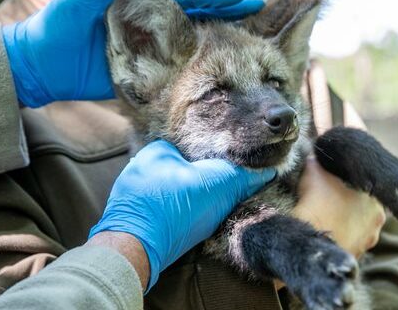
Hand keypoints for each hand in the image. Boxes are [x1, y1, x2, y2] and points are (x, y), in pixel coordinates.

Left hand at [2, 0, 264, 107]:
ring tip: (249, 45)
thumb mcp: (77, 4)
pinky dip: (201, 70)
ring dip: (221, 43)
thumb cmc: (56, 30)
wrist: (43, 67)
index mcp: (142, 6)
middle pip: (200, 19)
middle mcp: (153, 27)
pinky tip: (220, 74)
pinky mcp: (147, 75)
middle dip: (229, 15)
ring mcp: (153, 52)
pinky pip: (179, 71)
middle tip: (256, 12)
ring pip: (195, 45)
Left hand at [88, 140, 274, 291]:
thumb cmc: (170, 211)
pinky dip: (171, 214)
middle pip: (180, 169)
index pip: (192, 145)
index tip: (230, 168)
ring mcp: (131, 193)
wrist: (132, 252)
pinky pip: (157, 209)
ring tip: (204, 209)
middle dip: (199, 179)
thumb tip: (268, 172)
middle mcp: (139, 167)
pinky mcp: (129, 217)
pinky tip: (183, 224)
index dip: (214, 156)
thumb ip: (240, 177)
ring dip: (185, 199)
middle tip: (220, 191)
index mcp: (156, 150)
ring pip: (168, 190)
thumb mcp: (215, 187)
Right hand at [294, 157, 385, 256]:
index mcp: (375, 200)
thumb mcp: (314, 173)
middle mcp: (377, 222)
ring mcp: (367, 242)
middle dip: (347, 203)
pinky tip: (326, 231)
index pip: (366, 186)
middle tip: (328, 198)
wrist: (312, 244)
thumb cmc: (318, 204)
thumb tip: (313, 147)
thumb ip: (317, 160)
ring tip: (325, 217)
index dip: (349, 183)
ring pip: (356, 226)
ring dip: (344, 222)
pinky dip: (339, 237)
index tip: (335, 182)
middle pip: (362, 207)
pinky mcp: (355, 257)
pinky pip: (348, 242)